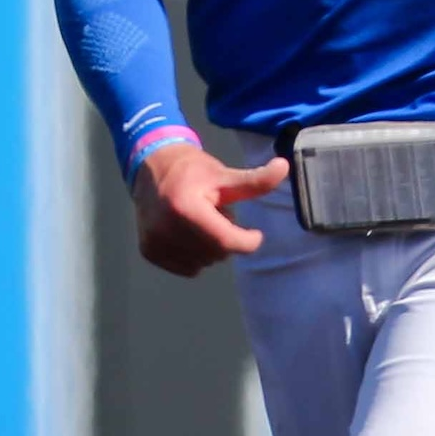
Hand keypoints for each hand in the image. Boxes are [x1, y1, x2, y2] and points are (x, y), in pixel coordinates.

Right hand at [130, 143, 287, 275]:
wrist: (151, 170)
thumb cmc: (193, 171)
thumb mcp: (224, 175)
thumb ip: (254, 181)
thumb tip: (285, 167)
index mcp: (185, 208)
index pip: (226, 240)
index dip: (247, 241)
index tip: (255, 234)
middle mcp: (166, 229)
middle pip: (216, 253)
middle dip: (227, 238)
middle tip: (221, 216)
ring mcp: (155, 243)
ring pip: (203, 263)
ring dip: (212, 248)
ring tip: (204, 222)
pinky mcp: (149, 252)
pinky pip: (187, 268)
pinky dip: (196, 256)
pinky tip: (191, 234)